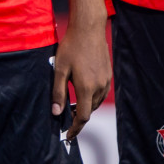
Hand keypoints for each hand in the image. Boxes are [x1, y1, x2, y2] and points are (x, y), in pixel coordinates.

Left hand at [53, 0, 109, 139]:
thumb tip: (55, 112)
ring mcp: (106, 80)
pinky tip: (83, 89)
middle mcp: (99, 87)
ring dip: (86, 106)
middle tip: (67, 117)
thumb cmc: (71, 47)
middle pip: (90, 110)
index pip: (83, 117)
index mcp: (86, 88)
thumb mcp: (59, 69)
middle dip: (79, 117)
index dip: (75, 128)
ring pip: (96, 101)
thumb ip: (58, 92)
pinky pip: (101, 92)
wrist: (88, 29)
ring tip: (73, 105)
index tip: (68, 135)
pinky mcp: (108, 74)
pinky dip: (92, 96)